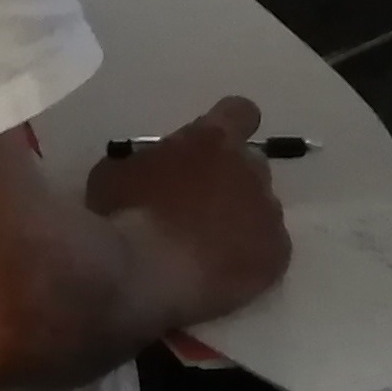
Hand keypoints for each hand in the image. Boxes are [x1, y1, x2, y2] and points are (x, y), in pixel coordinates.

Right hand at [81, 95, 289, 318]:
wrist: (143, 272)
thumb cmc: (123, 215)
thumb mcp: (116, 173)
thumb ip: (145, 163)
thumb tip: (147, 173)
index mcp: (214, 138)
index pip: (239, 113)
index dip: (228, 127)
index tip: (212, 149)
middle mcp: (250, 168)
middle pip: (251, 167)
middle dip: (231, 183)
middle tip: (200, 210)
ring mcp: (268, 213)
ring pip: (261, 212)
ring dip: (240, 225)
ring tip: (208, 253)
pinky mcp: (276, 255)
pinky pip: (269, 253)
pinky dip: (251, 263)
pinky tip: (223, 277)